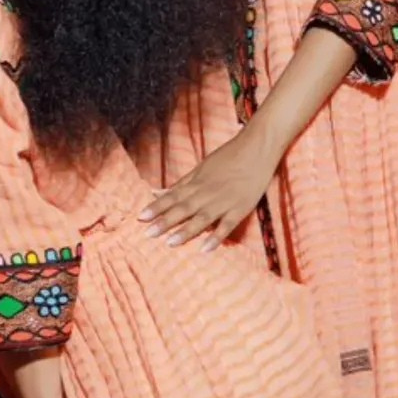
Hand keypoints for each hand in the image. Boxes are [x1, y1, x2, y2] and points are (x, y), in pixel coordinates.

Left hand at [139, 124, 280, 250]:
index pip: (173, 196)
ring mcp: (224, 201)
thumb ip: (181, 183)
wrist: (257, 148)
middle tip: (147, 234)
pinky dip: (216, 237)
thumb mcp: (202, 167)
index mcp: (197, 181)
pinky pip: (227, 226)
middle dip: (165, 221)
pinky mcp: (241, 209)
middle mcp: (207, 192)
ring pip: (202, 218)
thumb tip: (156, 191)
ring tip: (169, 243)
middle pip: (183, 208)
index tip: (140, 217)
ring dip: (185, 231)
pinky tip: (205, 250)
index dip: (156, 207)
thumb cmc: (228, 156)